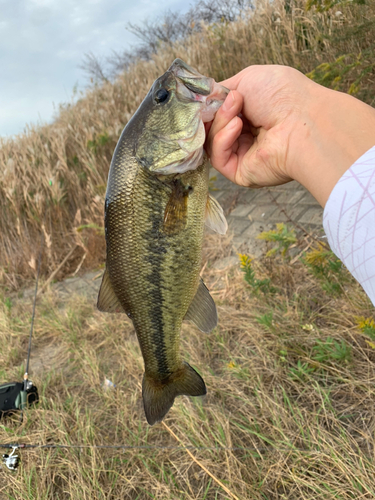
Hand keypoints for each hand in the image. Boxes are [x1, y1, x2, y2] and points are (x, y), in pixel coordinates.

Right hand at [205, 65, 374, 206]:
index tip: (206, 96)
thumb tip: (203, 99)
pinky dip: (222, 139)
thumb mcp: (248, 79)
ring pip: (212, 142)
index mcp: (252, 114)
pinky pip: (218, 158)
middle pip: (211, 128)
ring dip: (221, 122)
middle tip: (229, 101)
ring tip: (237, 110)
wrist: (303, 122)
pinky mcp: (241, 174)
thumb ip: (221, 89)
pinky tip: (238, 127)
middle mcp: (248, 136)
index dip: (209, 105)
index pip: (218, 113)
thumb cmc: (284, 96)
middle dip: (216, 112)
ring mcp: (244, 156)